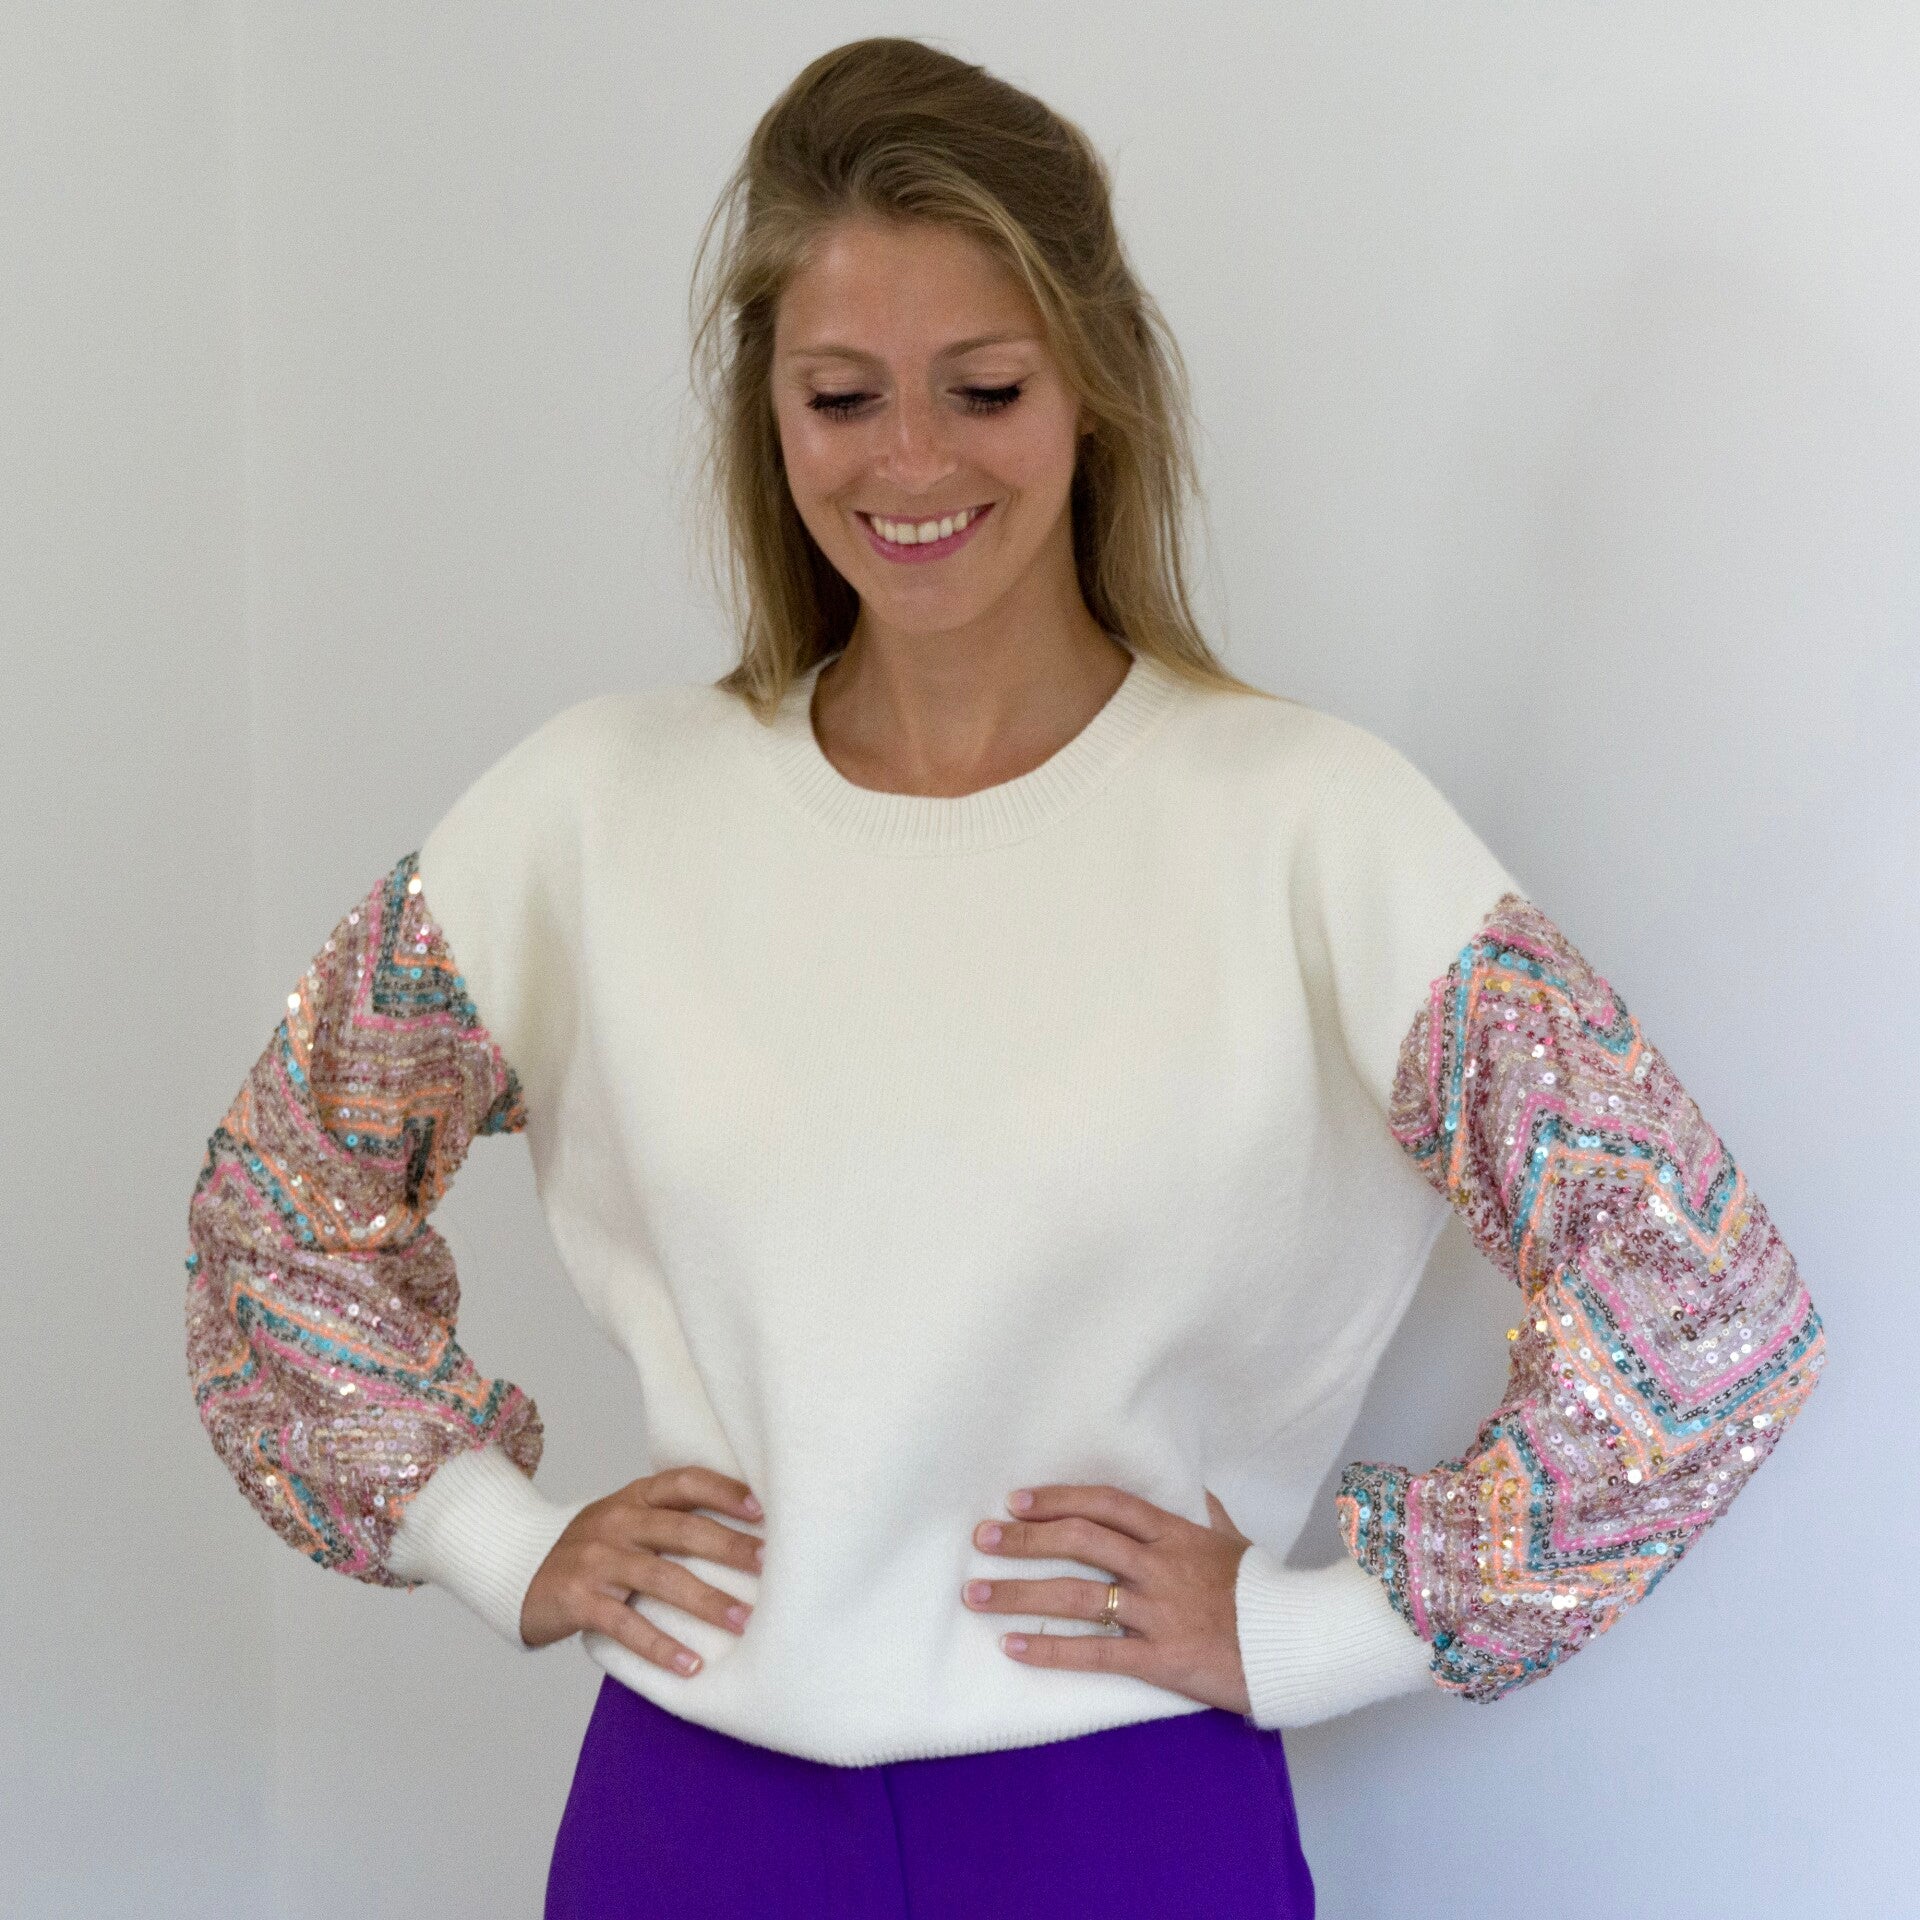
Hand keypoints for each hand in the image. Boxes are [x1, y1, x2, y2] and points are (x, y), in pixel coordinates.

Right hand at [521, 1465, 764, 1675]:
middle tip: (769, 1567)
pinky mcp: (579, 1601)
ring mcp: (596, 1560)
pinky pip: (626, 1625)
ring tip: (742, 1620)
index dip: (724, 1492)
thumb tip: (743, 1534)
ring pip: (660, 1578)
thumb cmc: (592, 1548)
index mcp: (633, 1497)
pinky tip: (690, 1665)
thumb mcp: (623, 1519)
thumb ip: (668, 1519)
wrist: (519, 1571)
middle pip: (681, 1530)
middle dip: (729, 1548)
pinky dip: (660, 1647)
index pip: (684, 1482)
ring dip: (705, 1601)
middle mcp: (616, 1521)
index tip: (761, 1511)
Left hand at [961, 1483, 1254, 1715]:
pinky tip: (1013, 1647)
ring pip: (1075, 1595)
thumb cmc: (1265, 1592)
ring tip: (976, 1594)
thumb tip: (1195, 1492)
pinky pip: (1094, 1653)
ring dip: (1019, 1592)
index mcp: (1174, 1534)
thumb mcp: (1235, 1543)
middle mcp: (1159, 1567)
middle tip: (982, 1538)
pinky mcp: (1159, 1659)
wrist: (1298, 1644)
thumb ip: (1207, 1516)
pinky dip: (1049, 1649)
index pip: (1105, 1504)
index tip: (1016, 1501)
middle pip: (1079, 1541)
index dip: (1057, 1498)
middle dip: (1024, 1539)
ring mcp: (1157, 1612)